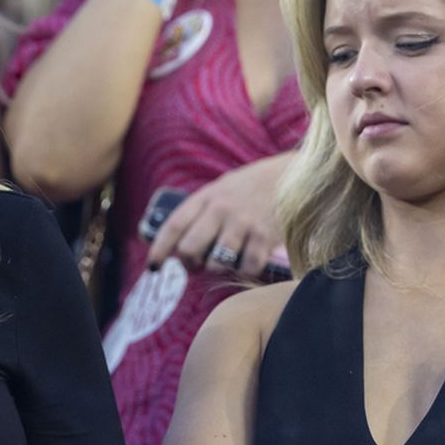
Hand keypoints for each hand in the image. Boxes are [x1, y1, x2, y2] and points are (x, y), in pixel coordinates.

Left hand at [147, 155, 289, 277]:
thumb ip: (200, 213)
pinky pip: (246, 267)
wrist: (292, 174)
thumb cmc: (250, 187)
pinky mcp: (266, 237)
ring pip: (216, 263)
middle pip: (189, 249)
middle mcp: (221, 210)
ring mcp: (243, 224)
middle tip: (196, 264)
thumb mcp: (220, 189)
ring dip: (217, 268)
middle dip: (189, 263)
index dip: (159, 249)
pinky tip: (248, 260)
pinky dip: (244, 270)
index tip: (153, 266)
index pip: (174, 226)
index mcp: (206, 197)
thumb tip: (177, 246)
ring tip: (225, 259)